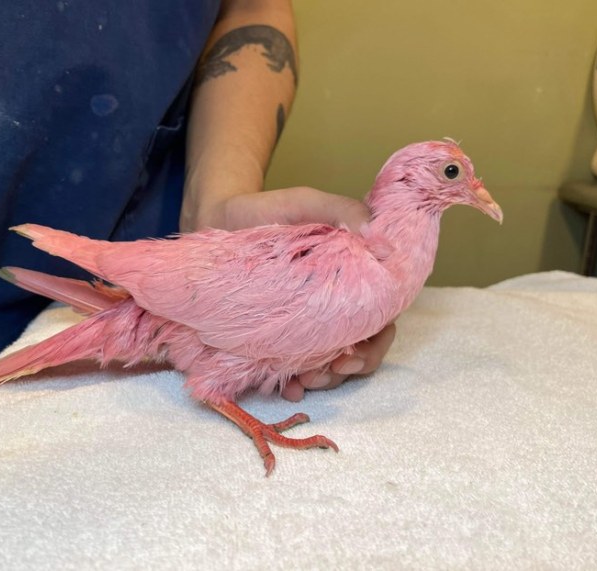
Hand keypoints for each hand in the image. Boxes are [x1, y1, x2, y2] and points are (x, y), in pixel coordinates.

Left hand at [190, 186, 397, 401]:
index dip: (375, 342)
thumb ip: (342, 210)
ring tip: (302, 381)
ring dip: (323, 380)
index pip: (380, 317)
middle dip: (346, 370)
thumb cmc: (265, 210)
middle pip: (358, 350)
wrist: (216, 217)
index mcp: (351, 278)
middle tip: (323, 373)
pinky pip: (290, 367)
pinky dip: (293, 383)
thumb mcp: (304, 202)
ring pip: (328, 365)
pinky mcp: (274, 334)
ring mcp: (304, 323)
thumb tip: (379, 240)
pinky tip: (286, 387)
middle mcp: (333, 305)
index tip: (353, 354)